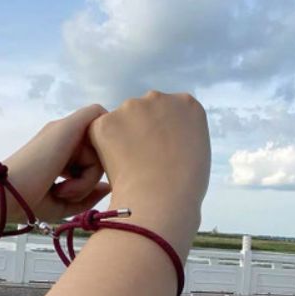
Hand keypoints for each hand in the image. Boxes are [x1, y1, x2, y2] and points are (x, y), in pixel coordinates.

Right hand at [2, 104, 110, 222]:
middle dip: (92, 176)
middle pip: (100, 149)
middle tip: (68, 194)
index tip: (78, 194)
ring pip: (101, 145)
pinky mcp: (67, 127)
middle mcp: (62, 136)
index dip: (93, 171)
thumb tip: (107, 186)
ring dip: (88, 176)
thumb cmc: (26, 202)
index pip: (91, 153)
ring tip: (62, 191)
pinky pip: (98, 123)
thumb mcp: (63, 203)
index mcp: (58, 150)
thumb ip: (87, 196)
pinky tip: (71, 177)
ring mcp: (64, 129)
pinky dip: (93, 160)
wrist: (2, 196)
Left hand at [89, 91, 210, 260]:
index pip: (167, 112)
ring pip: (119, 123)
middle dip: (138, 132)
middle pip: (141, 113)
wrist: (161, 197)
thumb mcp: (196, 151)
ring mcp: (130, 107)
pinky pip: (99, 134)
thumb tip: (162, 142)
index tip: (157, 153)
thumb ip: (179, 136)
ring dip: (119, 139)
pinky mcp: (106, 122)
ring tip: (129, 167)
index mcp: (186, 105)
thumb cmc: (184, 186)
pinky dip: (102, 149)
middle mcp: (158, 98)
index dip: (159, 134)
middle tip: (140, 161)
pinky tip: (116, 167)